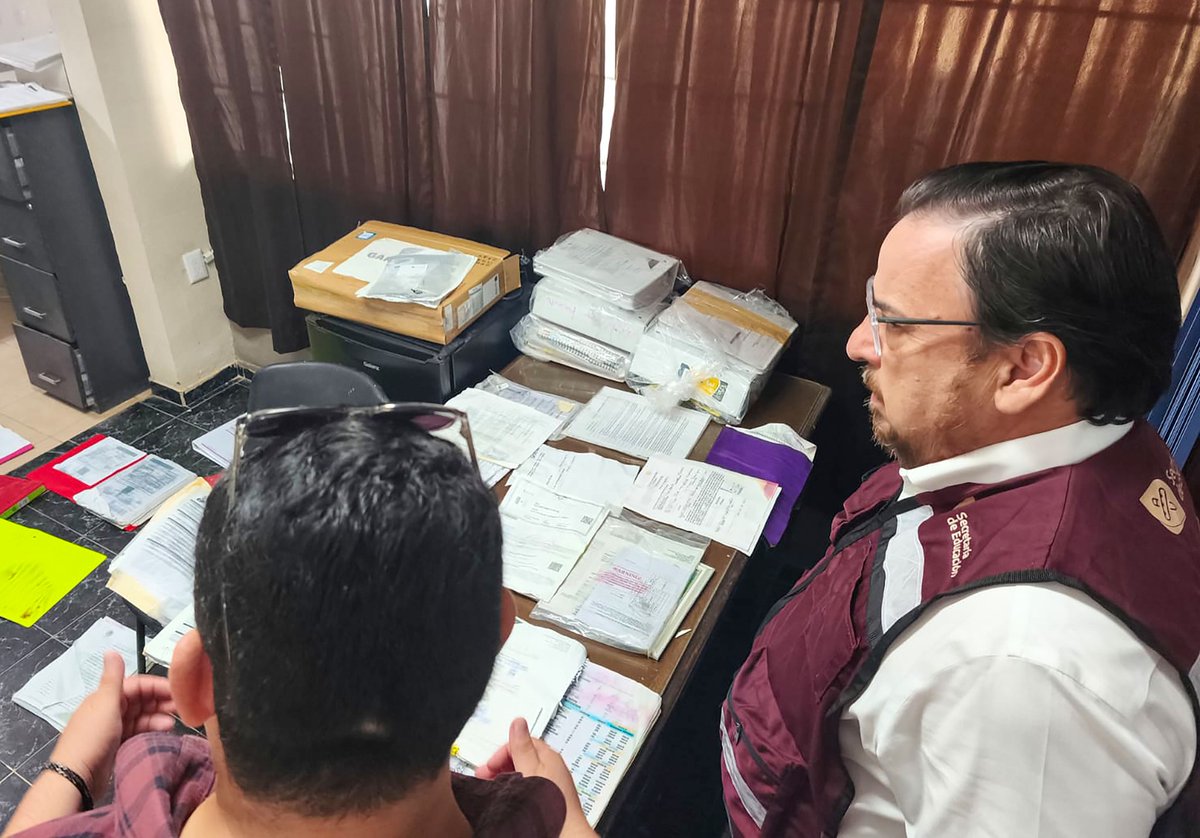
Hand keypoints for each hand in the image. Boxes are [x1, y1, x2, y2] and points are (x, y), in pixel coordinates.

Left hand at [49, 652, 175, 800]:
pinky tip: (164, 730)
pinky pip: (138, 729)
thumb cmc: (93, 737)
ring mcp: (113, 726)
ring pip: (142, 715)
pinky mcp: (116, 743)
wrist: (76, 777)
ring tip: (174, 722)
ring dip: (158, 715)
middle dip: (162, 700)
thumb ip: (113, 678)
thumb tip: (111, 650)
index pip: (138, 684)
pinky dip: (151, 728)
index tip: (179, 691)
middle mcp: (110, 708)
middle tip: (182, 707)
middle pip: (142, 699)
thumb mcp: (106, 704)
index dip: (158, 685)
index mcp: (106, 696)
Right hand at [476, 717, 595, 837]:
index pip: (521, 741)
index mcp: (548, 756)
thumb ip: (522, 747)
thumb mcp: (529, 770)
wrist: (563, 833)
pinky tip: (508, 799)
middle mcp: (551, 767)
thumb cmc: (550, 805)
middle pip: (522, 757)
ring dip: (506, 777)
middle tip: (486, 778)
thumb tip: (518, 722)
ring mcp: (550, 784)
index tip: (488, 767)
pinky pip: (528, 787)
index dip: (501, 753)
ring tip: (494, 790)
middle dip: (501, 765)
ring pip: (524, 772)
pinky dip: (515, 789)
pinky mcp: (548, 798)